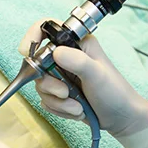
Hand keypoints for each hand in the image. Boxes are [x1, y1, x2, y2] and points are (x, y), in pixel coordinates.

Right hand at [19, 21, 147, 138]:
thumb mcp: (97, 74)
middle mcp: (66, 57)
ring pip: (41, 86)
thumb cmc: (115, 91)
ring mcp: (62, 76)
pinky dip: (60, 109)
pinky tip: (77, 110)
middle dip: (50, 84)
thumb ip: (77, 61)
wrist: (121, 118)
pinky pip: (46, 101)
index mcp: (76, 44)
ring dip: (58, 101)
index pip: (47, 29)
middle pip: (38, 64)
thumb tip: (55, 52)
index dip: (32, 36)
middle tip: (66, 92)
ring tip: (78, 105)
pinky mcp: (59, 93)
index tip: (27, 50)